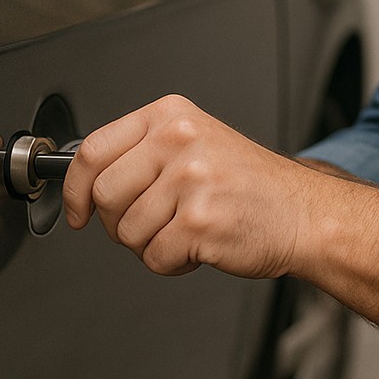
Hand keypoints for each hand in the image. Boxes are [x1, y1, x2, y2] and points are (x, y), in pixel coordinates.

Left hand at [63, 95, 314, 277]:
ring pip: (127, 232)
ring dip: (151, 244)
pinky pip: (155, 257)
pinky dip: (172, 263)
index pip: (93, 150)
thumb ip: (143, 153)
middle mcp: (179, 140)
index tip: (78, 210)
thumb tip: (84, 180)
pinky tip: (199, 246)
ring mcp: (191, 179)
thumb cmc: (247, 184)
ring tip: (185, 230)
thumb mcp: (194, 143)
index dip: (75, 189)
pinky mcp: (201, 219)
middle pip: (105, 195)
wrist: (303, 212)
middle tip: (152, 223)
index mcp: (171, 116)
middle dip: (119, 223)